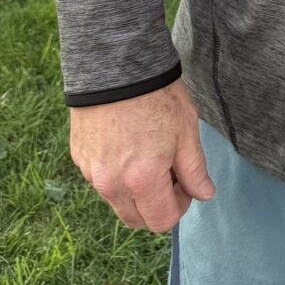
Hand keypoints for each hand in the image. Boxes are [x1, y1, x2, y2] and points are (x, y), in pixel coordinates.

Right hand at [69, 80, 215, 232]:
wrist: (115, 64)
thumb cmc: (156, 95)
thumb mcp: (186, 129)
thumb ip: (194, 169)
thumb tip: (204, 194)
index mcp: (143, 180)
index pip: (162, 221)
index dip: (180, 206)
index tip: (185, 184)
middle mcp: (112, 184)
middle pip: (136, 220)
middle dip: (156, 205)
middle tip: (168, 173)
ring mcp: (91, 172)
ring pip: (117, 202)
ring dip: (135, 193)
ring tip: (147, 157)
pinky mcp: (79, 158)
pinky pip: (100, 181)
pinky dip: (116, 176)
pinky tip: (127, 145)